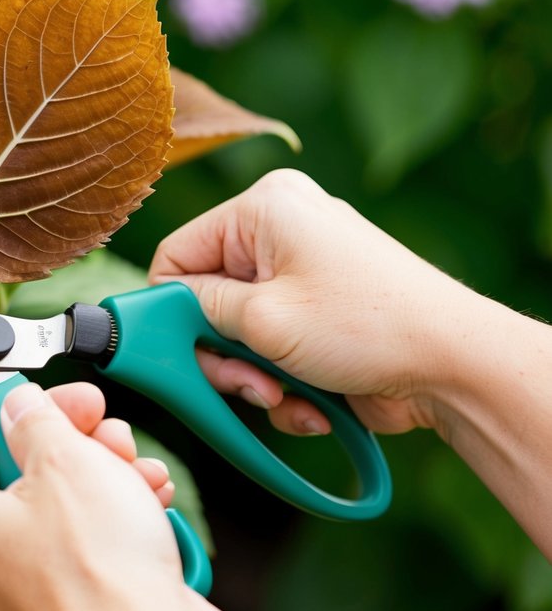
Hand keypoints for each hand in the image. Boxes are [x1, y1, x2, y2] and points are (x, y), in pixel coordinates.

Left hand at [0, 382, 245, 610]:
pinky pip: (84, 541)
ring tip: (131, 460)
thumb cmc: (102, 577)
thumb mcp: (65, 460)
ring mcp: (27, 590)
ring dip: (99, 469)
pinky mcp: (73, 605)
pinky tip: (149, 495)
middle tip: (94, 414)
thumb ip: (35, 419)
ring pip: (55, 503)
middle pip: (10, 472)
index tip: (22, 387)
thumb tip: (19, 403)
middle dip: (61, 435)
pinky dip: (116, 511)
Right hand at [148, 169, 476, 436]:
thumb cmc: (366, 327)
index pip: (177, 255)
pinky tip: (309, 403)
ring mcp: (304, 274)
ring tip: (282, 397)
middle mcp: (282, 231)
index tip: (173, 354)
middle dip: (221, 353)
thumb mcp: (261, 320)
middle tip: (242, 384)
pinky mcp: (320, 314)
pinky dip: (281, 382)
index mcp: (265, 208)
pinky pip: (272, 348)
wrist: (454, 367)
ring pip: (237, 333)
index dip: (168, 311)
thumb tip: (156, 309)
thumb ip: (197, 310)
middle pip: (206, 299)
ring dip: (253, 377)